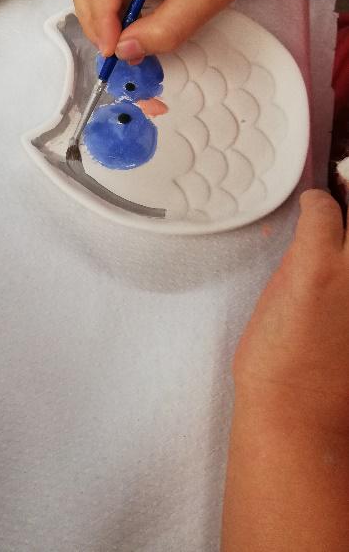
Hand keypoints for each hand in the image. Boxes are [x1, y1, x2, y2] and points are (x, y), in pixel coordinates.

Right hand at [233, 190, 348, 434]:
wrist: (299, 414)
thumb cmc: (274, 363)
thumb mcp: (275, 297)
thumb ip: (300, 259)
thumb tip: (313, 239)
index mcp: (317, 265)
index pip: (324, 208)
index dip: (316, 202)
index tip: (314, 203)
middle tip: (339, 212)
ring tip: (339, 256)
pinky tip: (341, 286)